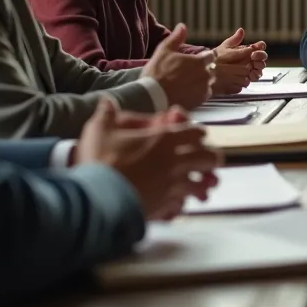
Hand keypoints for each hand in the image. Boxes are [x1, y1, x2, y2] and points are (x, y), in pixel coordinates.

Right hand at [75, 99, 221, 220]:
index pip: (195, 132)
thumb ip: (106, 114)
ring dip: (201, 184)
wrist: (97, 198)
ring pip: (201, 184)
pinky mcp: (167, 206)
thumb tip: (106, 100)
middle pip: (209, 158)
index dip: (197, 134)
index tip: (196, 136)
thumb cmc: (100, 161)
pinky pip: (184, 203)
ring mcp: (174, 186)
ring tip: (200, 187)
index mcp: (164, 140)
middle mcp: (175, 162)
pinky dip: (182, 203)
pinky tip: (177, 204)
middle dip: (209, 159)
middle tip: (206, 162)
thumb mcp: (99, 131)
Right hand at [143, 24, 214, 106]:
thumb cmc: (158, 72)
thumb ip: (176, 38)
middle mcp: (206, 74)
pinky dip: (199, 93)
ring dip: (202, 81)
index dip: (205, 56)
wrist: (153, 97)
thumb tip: (182, 26)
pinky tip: (188, 92)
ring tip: (188, 82)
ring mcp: (204, 88)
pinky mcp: (201, 101)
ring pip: (209, 82)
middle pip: (211, 69)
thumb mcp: (164, 50)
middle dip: (204, 69)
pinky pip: (205, 94)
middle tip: (190, 72)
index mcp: (199, 61)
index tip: (198, 58)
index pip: (211, 55)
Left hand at [209, 28, 269, 88]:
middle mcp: (251, 59)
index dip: (261, 46)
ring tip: (254, 66)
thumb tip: (241, 30)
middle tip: (253, 56)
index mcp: (248, 50)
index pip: (260, 47)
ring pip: (260, 68)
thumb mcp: (226, 46)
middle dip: (261, 56)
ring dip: (259, 67)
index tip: (257, 47)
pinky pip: (255, 77)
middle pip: (262, 57)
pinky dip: (255, 76)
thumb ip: (235, 39)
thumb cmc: (219, 56)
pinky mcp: (247, 78)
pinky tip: (251, 75)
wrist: (211, 69)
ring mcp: (250, 69)